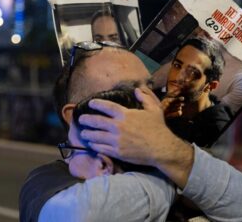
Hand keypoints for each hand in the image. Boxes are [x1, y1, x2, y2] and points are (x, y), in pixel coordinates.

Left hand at [79, 87, 193, 187]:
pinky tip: (91, 144)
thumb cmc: (158, 128)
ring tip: (83, 133)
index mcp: (125, 114)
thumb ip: (145, 98)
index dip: (97, 104)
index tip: (90, 103)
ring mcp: (116, 140)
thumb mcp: (154, 109)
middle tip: (81, 119)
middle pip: (97, 121)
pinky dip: (94, 145)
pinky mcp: (117, 152)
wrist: (161, 149)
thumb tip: (137, 89)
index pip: (107, 107)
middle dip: (86, 119)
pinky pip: (101, 148)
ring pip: (96, 136)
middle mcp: (118, 126)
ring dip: (87, 134)